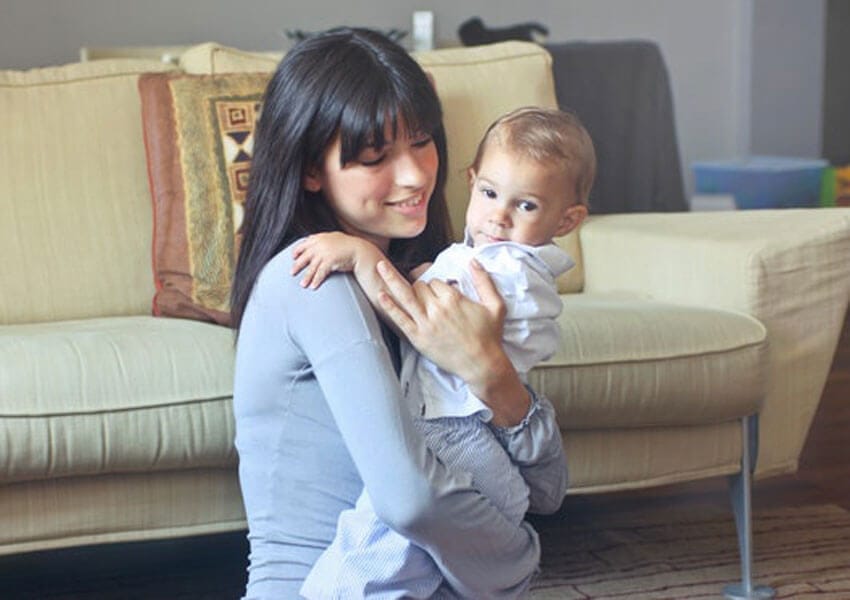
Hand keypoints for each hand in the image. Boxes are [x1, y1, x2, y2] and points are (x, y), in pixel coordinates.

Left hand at [291, 232, 361, 288]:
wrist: (359, 250)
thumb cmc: (348, 245)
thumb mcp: (333, 238)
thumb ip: (322, 239)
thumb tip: (311, 240)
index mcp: (319, 238)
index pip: (304, 244)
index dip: (297, 251)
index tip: (293, 257)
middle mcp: (320, 245)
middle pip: (305, 257)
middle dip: (297, 266)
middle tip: (292, 273)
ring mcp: (324, 253)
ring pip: (312, 267)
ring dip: (306, 277)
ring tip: (303, 284)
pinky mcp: (330, 261)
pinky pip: (320, 273)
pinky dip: (316, 280)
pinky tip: (313, 286)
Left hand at [376, 259, 530, 425]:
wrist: (482, 364)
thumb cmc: (489, 336)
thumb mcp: (496, 305)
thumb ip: (484, 281)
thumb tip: (474, 261)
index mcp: (453, 299)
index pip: (435, 281)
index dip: (436, 285)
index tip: (439, 291)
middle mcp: (436, 308)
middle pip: (420, 286)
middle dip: (420, 286)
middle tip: (423, 292)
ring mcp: (425, 323)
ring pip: (405, 295)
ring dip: (390, 278)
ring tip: (379, 266)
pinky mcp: (418, 337)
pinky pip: (400, 318)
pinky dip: (390, 306)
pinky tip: (380, 295)